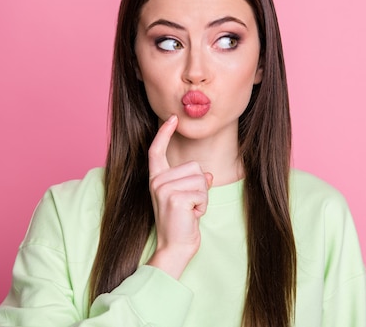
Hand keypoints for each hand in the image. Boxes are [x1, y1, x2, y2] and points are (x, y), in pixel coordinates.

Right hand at [146, 115, 212, 278]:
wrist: (175, 247)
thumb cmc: (181, 223)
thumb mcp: (186, 198)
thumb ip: (194, 182)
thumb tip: (208, 176)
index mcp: (157, 179)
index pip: (157, 151)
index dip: (164, 134)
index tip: (172, 118)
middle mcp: (157, 181)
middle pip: (194, 167)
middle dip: (200, 187)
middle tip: (189, 206)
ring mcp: (164, 188)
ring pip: (201, 179)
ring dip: (202, 198)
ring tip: (190, 212)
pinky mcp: (176, 197)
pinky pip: (203, 192)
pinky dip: (203, 206)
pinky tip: (191, 216)